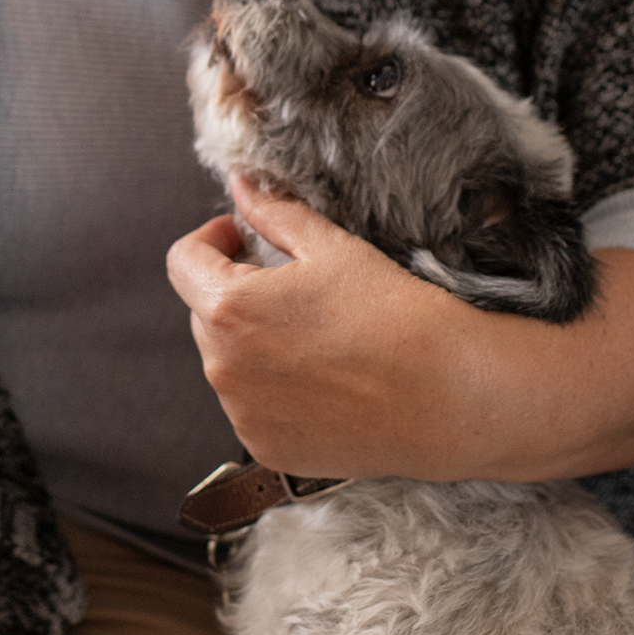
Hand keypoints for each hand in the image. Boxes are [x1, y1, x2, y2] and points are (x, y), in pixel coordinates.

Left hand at [166, 176, 633, 482]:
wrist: (450, 397)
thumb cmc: (395, 315)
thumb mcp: (332, 248)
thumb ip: (273, 213)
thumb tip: (240, 186)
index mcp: (227, 307)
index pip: (183, 261)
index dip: (211, 239)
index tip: (243, 237)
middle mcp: (221, 367)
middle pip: (204, 312)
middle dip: (236, 291)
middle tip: (294, 287)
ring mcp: (241, 414)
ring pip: (227, 362)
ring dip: (252, 343)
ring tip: (316, 337)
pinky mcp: (266, 448)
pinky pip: (251, 407)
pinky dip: (273, 390)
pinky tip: (324, 380)